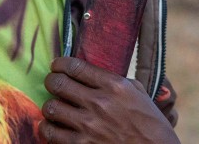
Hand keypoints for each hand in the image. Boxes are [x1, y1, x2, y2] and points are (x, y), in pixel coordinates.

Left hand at [40, 56, 179, 142]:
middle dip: (51, 81)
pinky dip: (49, 129)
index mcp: (114, 86)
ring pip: (51, 108)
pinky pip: (52, 134)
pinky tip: (53, 127)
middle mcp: (100, 103)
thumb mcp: (137, 94)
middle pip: (58, 84)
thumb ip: (115, 81)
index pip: (75, 67)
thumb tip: (92, 73)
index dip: (60, 64)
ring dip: (50, 107)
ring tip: (53, 108)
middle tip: (52, 83)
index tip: (57, 66)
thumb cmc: (149, 124)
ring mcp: (89, 127)